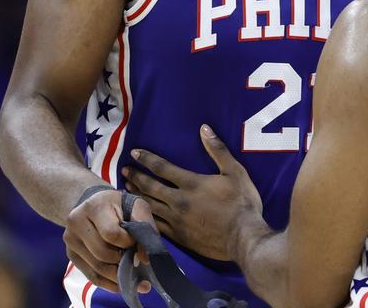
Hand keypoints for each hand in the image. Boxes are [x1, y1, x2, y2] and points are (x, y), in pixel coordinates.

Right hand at [63, 186, 151, 293]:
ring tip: (133, 275)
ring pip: (97, 268)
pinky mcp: (71, 254)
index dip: (127, 242)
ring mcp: (70, 240)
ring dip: (118, 275)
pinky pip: (91, 276)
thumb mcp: (136, 207)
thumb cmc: (118, 206)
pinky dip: (108, 283)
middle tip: (135, 261)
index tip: (134, 241)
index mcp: (94, 207)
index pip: (111, 234)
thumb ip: (145, 227)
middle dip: (123, 261)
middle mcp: (76, 222)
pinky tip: (121, 284)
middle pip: (103, 254)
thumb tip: (145, 259)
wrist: (93, 205)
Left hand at [122, 124, 263, 261]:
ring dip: (135, 196)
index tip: (134, 152)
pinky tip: (137, 215)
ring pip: (149, 206)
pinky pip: (155, 225)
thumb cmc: (242, 203)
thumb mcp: (235, 172)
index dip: (147, 159)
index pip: (162, 168)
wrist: (243, 237)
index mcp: (191, 183)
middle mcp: (178, 201)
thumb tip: (204, 129)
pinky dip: (143, 218)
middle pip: (150, 187)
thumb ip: (218, 150)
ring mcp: (176, 221)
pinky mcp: (178, 237)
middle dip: (136, 176)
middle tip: (124, 170)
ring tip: (124, 190)